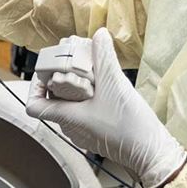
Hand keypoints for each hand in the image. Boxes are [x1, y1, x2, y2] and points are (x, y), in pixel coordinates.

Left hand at [26, 28, 186, 187]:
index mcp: (67, 117)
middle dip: (59, 80)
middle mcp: (71, 127)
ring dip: (75, 88)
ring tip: (89, 73)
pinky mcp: (97, 132)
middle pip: (53, 101)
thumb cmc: (130, 126)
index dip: (34, 87)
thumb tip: (99, 35)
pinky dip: (88, 97)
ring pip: (70, 105)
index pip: (34, 106)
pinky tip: (103, 87)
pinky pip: (84, 112)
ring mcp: (84, 132)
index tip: (45, 72)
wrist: (152, 152)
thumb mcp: (115, 83)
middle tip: (71, 64)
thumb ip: (104, 57)